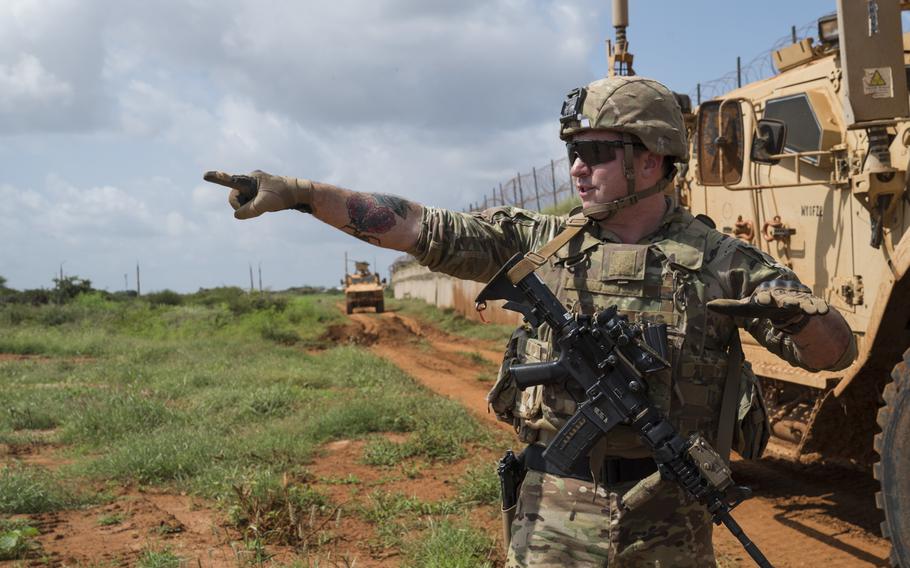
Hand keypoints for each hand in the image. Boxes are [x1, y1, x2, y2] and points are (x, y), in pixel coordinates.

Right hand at [203, 170, 312, 218]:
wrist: (299, 192)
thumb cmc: (283, 195)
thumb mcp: (266, 204)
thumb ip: (249, 210)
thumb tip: (237, 215)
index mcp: (251, 179)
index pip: (232, 180)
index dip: (218, 178)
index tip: (205, 175)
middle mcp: (250, 180)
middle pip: (235, 197)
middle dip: (242, 205)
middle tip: (259, 206)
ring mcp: (254, 186)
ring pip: (242, 201)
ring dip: (250, 206)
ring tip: (265, 204)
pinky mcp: (258, 191)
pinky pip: (249, 202)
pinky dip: (254, 207)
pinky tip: (266, 204)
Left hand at [706, 279, 827, 333]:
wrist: (786, 302)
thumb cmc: (764, 305)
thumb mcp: (747, 308)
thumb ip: (730, 307)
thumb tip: (708, 305)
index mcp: (768, 298)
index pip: (764, 298)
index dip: (763, 299)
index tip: (761, 299)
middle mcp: (784, 298)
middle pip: (786, 300)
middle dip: (789, 301)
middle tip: (789, 302)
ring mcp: (799, 301)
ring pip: (803, 303)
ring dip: (808, 306)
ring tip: (814, 310)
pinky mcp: (810, 305)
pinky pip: (815, 307)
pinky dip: (819, 308)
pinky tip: (824, 311)